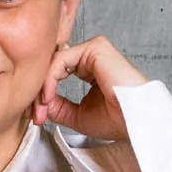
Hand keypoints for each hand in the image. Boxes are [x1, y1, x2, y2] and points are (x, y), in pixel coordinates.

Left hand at [31, 34, 147, 147]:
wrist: (135, 123)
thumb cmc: (117, 120)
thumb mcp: (76, 115)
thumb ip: (57, 105)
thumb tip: (38, 101)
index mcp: (90, 69)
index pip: (57, 73)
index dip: (43, 93)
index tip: (38, 116)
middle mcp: (92, 57)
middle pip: (53, 66)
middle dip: (40, 90)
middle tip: (36, 114)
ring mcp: (94, 50)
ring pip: (55, 61)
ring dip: (43, 86)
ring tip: (42, 107)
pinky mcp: (95, 48)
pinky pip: (61, 58)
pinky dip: (50, 78)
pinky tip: (48, 96)